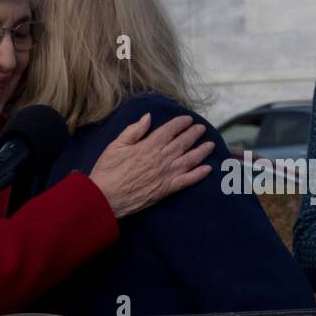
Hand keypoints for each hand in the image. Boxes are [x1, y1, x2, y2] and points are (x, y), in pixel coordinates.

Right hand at [89, 113, 213, 217]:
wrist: (106, 198)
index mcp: (148, 146)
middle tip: (202, 128)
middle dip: (194, 134)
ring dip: (201, 151)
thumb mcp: (116, 145)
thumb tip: (148, 117)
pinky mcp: (166, 190)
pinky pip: (187, 180)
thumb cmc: (107, 171)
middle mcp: (160, 159)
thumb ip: (134, 130)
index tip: (188, 119)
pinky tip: (208, 169)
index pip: (169, 131)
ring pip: (189, 160)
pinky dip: (199, 174)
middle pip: (182, 143)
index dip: (180, 123)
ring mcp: (165, 175)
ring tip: (210, 144)